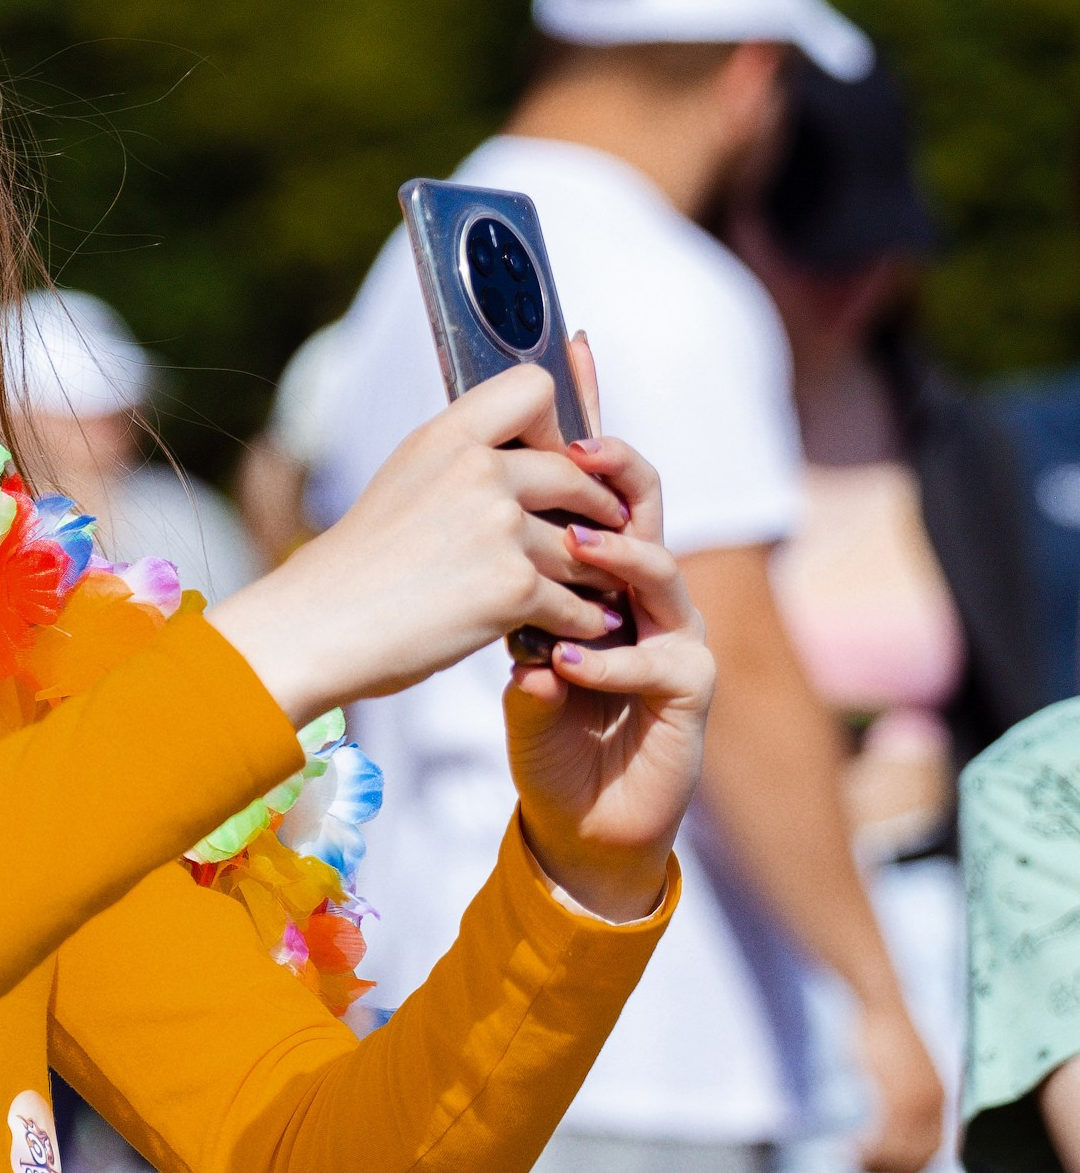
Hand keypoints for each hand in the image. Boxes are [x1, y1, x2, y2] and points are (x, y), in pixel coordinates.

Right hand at [209, 364, 630, 727]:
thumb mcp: (406, 479)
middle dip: (599, 507)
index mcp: (447, 437)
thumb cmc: (362, 564)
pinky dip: (581, 622)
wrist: (320, 627)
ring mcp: (498, 529)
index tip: (557, 460)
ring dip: (597, 574)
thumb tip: (526, 449)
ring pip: (585, 548)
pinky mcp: (512, 589)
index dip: (559, 425)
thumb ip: (464, 458)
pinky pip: (576, 603)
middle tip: (607, 531)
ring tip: (599, 587)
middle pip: (577, 475)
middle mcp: (478, 471)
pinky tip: (579, 628)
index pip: (536, 387)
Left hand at [504, 426, 714, 924]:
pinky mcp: (689, 689)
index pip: (598, 487)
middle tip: (574, 451)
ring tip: (571, 549)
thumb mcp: (512, 653)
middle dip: (616, 471)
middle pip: (646, 507)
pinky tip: (564, 660)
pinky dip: (608, 658)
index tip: (571, 356)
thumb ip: (507, 601)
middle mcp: (647, 594)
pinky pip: (656, 658)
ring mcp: (676, 636)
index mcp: (604, 573)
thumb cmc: (547, 728)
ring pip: (660, 572)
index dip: (591, 423)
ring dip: (616, 556)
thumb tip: (483, 546)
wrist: (580, 816)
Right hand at [853, 993, 943, 1172]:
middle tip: (862, 1172)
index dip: (913, 1168)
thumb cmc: (884, 1029)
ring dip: (873, 1166)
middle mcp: (934, 1104)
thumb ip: (905, 1091)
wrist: (881, 1002)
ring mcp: (917, 1101)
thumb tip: (893, 1112)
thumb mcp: (902, 1067)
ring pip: (900, 1154)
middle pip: (920, 1158)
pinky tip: (846, 1151)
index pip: (936, 1150)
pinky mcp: (895, 1096)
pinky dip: (865, 1153)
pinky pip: (883, 1139)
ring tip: (849, 1163)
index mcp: (940, 1098)